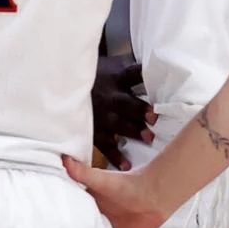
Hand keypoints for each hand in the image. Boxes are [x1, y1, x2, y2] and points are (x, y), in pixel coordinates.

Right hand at [63, 154, 170, 227]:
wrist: (154, 197)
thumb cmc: (128, 184)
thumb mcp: (102, 180)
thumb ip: (84, 173)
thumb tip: (65, 159)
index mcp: (85, 199)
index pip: (65, 206)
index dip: (53, 211)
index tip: (38, 216)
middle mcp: (92, 214)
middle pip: (73, 224)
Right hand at [91, 55, 154, 170]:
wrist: (67, 83)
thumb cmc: (98, 75)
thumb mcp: (114, 65)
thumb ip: (134, 69)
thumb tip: (162, 63)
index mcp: (116, 78)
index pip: (132, 73)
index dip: (143, 76)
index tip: (159, 78)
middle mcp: (108, 96)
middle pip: (124, 102)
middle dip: (138, 110)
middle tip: (154, 118)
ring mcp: (99, 114)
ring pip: (116, 123)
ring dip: (131, 130)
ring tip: (147, 138)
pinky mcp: (92, 129)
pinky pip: (104, 143)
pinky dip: (114, 155)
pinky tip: (126, 164)